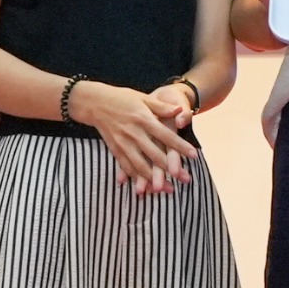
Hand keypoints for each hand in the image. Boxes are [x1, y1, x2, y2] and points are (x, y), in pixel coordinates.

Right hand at [68, 81, 200, 194]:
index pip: (166, 136)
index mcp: (144, 119)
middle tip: (186, 179)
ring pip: (141, 166)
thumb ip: (161, 106)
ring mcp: (124, 144)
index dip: (180, 146)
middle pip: (155, 155)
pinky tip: (146, 187)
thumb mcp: (142, 98)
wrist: (94, 103)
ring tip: (168, 189)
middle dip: (171, 169)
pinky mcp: (115, 150)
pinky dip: (137, 178)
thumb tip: (179, 110)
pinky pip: (127, 167)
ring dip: (155, 179)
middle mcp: (134, 134)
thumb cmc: (121, 98)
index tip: (194, 155)